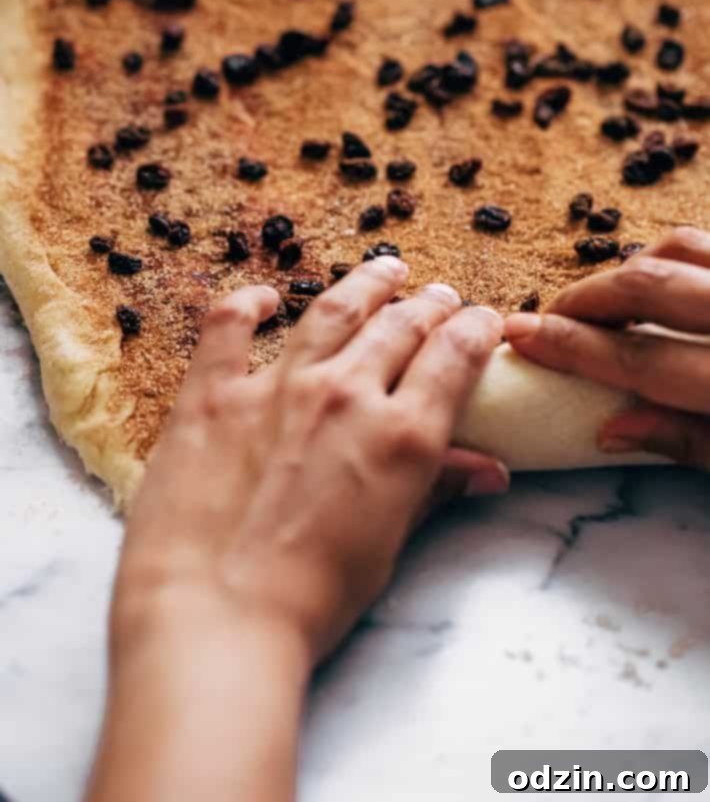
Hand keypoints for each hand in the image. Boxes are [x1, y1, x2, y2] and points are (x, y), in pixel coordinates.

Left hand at [88, 257, 506, 801]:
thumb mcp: (389, 546)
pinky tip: (265, 295)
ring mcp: (275, 386)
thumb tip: (489, 469)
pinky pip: (230, 327)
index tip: (484, 319)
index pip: (453, 356)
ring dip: (366, 285)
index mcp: (400, 435)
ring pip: (332, 311)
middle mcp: (345, 393)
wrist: (215, 618)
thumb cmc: (311, 600)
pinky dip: (249, 304)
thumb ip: (436, 490)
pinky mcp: (211, 393)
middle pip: (400, 326)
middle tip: (439, 295)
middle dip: (428, 305)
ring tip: (386, 268)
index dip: (476, 329)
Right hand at [504, 227, 709, 469]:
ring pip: (678, 248)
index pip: (641, 359)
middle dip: (583, 299)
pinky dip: (671, 258)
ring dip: (627, 270)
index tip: (517, 336)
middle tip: (547, 319)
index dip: (572, 347)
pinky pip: (706, 245)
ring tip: (598, 302)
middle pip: (647, 287)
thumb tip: (609, 431)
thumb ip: (689, 443)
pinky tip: (657, 284)